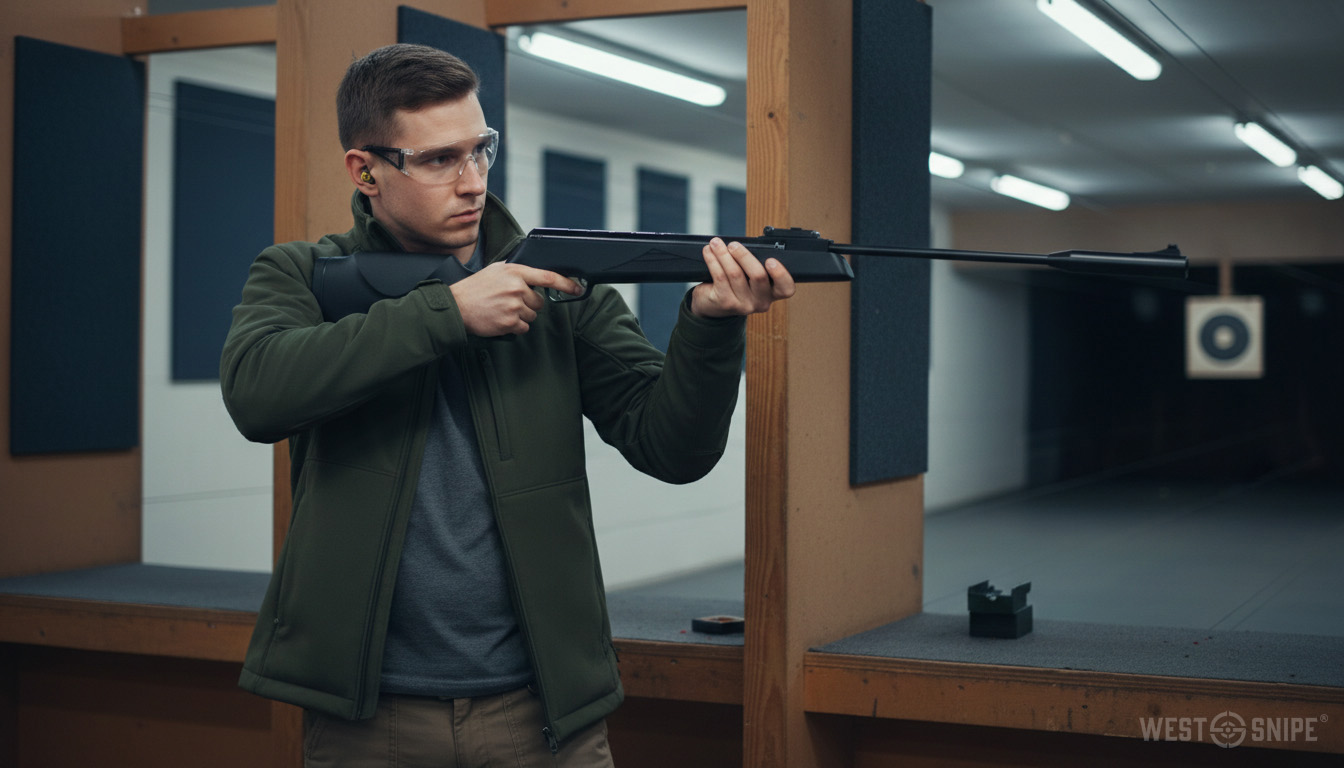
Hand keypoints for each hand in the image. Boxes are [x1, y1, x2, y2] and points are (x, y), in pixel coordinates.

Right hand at [449, 263, 582, 334]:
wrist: (457, 306)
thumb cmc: (475, 288)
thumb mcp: (496, 270)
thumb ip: (516, 271)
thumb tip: (535, 276)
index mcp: (515, 272)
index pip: (548, 277)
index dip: (567, 284)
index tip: (578, 288)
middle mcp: (517, 288)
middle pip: (539, 302)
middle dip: (529, 304)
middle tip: (509, 302)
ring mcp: (514, 306)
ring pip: (532, 316)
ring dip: (521, 316)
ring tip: (502, 309)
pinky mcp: (510, 322)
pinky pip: (524, 328)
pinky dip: (515, 326)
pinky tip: (501, 319)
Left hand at [689, 237, 795, 317]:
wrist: (712, 305)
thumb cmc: (734, 285)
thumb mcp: (749, 277)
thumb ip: (753, 264)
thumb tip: (742, 245)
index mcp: (772, 293)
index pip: (786, 288)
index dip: (781, 274)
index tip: (770, 260)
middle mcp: (761, 302)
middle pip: (758, 275)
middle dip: (744, 256)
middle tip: (733, 245)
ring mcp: (744, 305)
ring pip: (735, 273)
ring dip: (723, 254)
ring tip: (716, 244)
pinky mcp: (726, 303)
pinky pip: (720, 277)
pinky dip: (713, 260)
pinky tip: (709, 252)